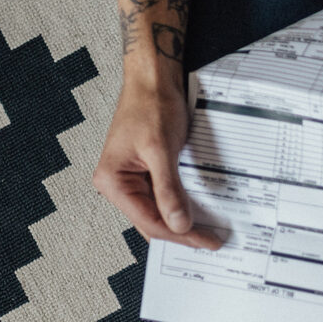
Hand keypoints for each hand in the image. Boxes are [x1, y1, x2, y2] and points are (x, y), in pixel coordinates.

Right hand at [92, 75, 221, 250]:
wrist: (153, 78)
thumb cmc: (151, 104)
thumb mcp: (161, 150)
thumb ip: (169, 190)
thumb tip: (178, 224)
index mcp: (112, 180)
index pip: (148, 221)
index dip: (179, 235)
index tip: (205, 242)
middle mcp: (117, 183)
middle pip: (151, 220)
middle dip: (180, 232)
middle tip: (210, 242)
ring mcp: (131, 178)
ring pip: (157, 211)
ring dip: (181, 220)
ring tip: (207, 233)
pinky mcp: (145, 171)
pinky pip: (162, 196)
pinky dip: (179, 204)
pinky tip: (197, 211)